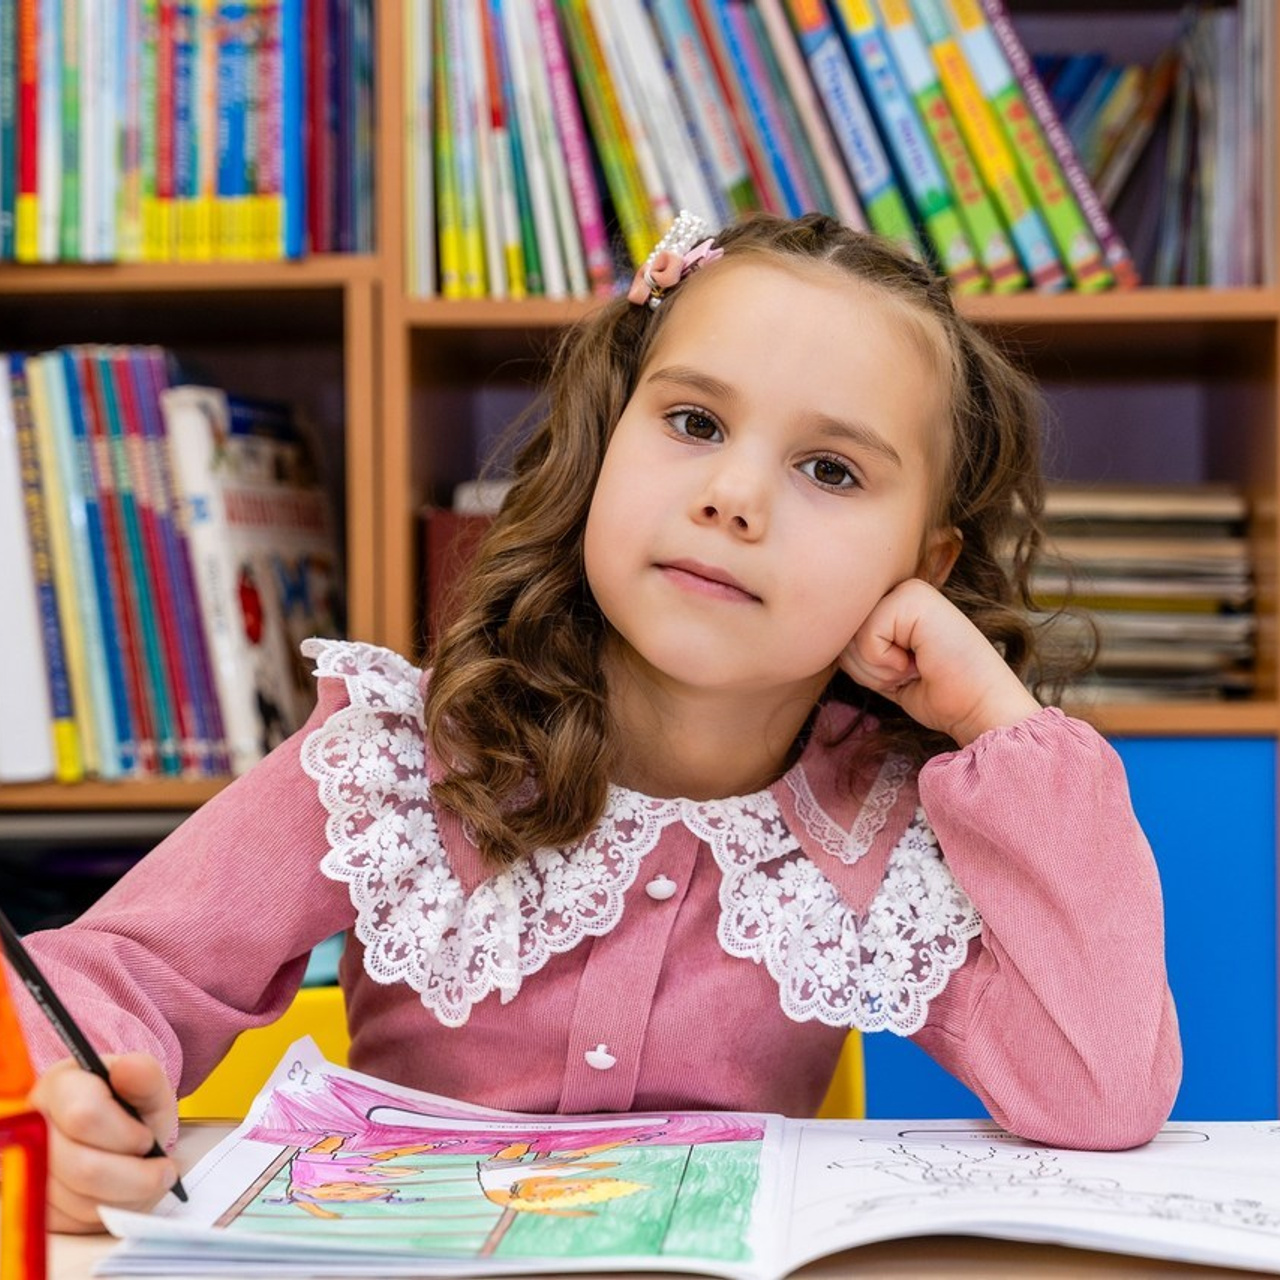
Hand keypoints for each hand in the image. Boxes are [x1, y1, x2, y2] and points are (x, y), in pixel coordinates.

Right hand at [30, 1052, 180, 1233]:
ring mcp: (29, 1168)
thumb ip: (145, 1075)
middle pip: (82, 1167)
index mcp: (60, 1086)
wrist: (120, 1138)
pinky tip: (123, 1193)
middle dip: (133, 1175)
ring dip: (126, 1196)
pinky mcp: (35, 1204)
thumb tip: (129, 1066)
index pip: (85, 1116)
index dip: (125, 1134)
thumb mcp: (148, 1088)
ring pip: (80, 1200)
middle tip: (160, 1169)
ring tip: (146, 1180)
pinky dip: (109, 1212)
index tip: (148, 1139)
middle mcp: (35, 1126)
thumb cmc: (132, 1110)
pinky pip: (74, 1222)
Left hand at [840, 578, 1040, 747]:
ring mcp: (909, 590)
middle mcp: (901, 590)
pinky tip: (919, 663)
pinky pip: (867, 638)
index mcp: (895, 603)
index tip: (902, 673)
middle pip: (842, 632)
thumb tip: (821, 639)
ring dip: (878, 669)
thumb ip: (858, 648)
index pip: (842, 633)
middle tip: (908, 673)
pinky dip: (886, 663)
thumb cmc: (938, 694)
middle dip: (867, 669)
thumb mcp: (885, 667)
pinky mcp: (914, 599)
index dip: (862, 667)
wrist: (980, 708)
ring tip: (915, 668)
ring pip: (852, 635)